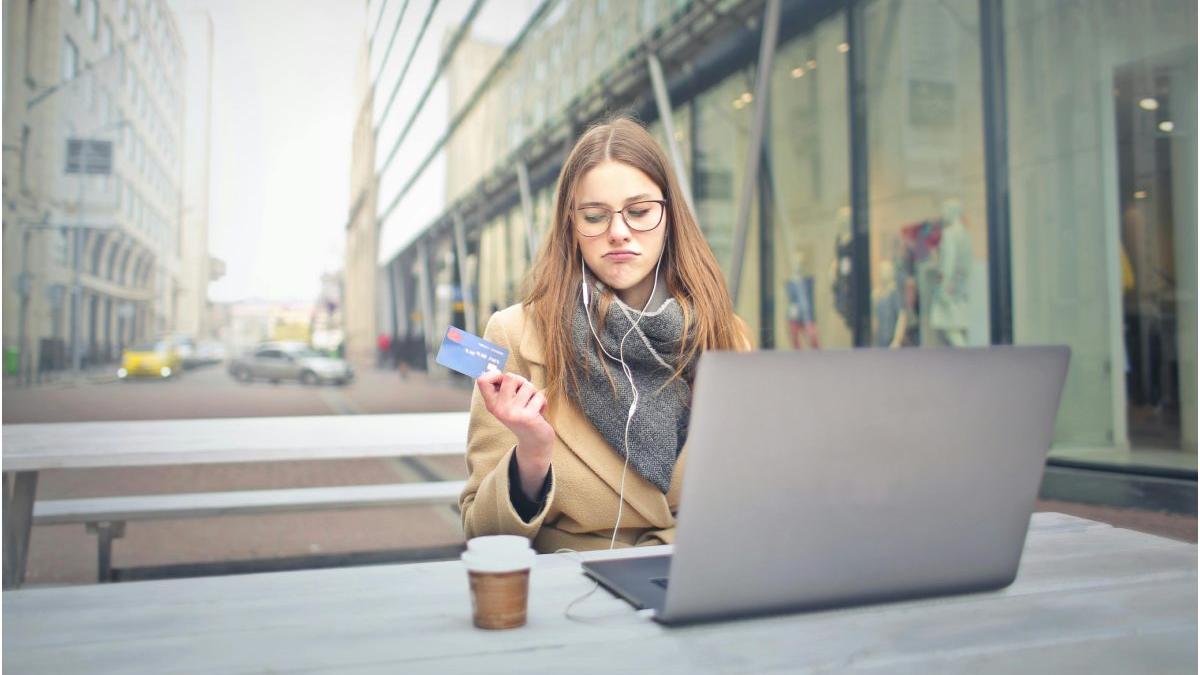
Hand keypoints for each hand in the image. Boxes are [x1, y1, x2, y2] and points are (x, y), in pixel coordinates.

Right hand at [476, 369, 554, 492]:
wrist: (534, 442)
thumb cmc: (522, 416)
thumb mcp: (507, 403)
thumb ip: (502, 388)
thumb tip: (494, 369)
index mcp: (491, 404)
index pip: (482, 380)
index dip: (495, 374)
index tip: (503, 379)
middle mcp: (499, 409)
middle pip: (510, 377)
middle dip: (522, 382)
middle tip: (524, 394)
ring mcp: (513, 413)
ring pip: (528, 386)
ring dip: (534, 393)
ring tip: (532, 406)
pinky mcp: (528, 417)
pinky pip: (539, 396)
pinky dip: (543, 402)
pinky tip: (539, 414)